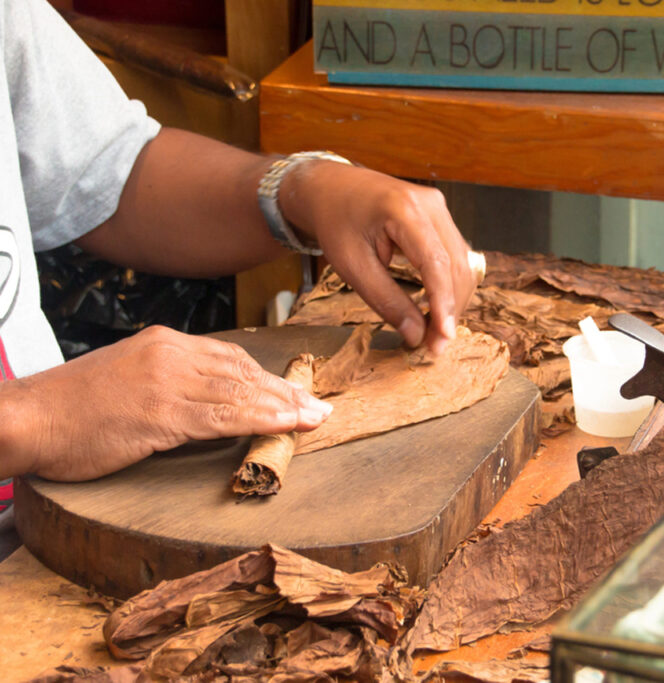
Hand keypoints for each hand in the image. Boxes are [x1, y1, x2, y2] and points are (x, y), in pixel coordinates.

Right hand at [2, 326, 330, 481]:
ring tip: (312, 419)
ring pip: (240, 393)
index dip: (266, 377)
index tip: (293, 391)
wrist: (24, 417)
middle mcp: (170, 354)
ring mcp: (166, 382)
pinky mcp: (160, 413)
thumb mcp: (126, 378)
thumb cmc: (71, 407)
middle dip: (284, 391)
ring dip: (282, 408)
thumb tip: (205, 398)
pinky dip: (260, 421)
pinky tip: (284, 426)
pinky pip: (223, 417)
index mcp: (163, 343)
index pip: (230, 357)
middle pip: (243, 372)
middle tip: (317, 406)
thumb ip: (166, 379)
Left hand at [279, 162, 474, 354]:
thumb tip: (416, 335)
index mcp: (403, 209)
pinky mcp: (440, 217)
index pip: (436, 263)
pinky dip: (449, 286)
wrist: (330, 188)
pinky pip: (455, 256)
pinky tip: (436, 309)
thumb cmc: (335, 222)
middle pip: (456, 266)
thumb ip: (385, 300)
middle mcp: (430, 204)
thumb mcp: (352, 266)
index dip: (443, 304)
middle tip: (435, 347)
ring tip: (435, 333)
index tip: (443, 338)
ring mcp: (439, 207)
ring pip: (462, 264)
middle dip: (450, 310)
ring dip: (453, 301)